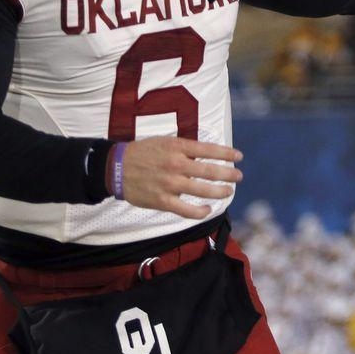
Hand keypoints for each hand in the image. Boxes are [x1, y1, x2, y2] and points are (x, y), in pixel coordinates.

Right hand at [117, 137, 242, 218]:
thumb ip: (184, 149)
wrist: (115, 168)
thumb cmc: (143, 152)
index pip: (208, 149)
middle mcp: (176, 164)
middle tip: (239, 176)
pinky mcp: (163, 201)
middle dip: (228, 174)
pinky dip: (200, 211)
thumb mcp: (164, 141)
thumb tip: (206, 154)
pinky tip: (208, 209)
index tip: (239, 156)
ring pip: (202, 191)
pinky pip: (186, 210)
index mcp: (177, 147)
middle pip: (209, 171)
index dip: (226, 153)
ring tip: (228, 191)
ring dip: (219, 191)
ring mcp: (170, 184)